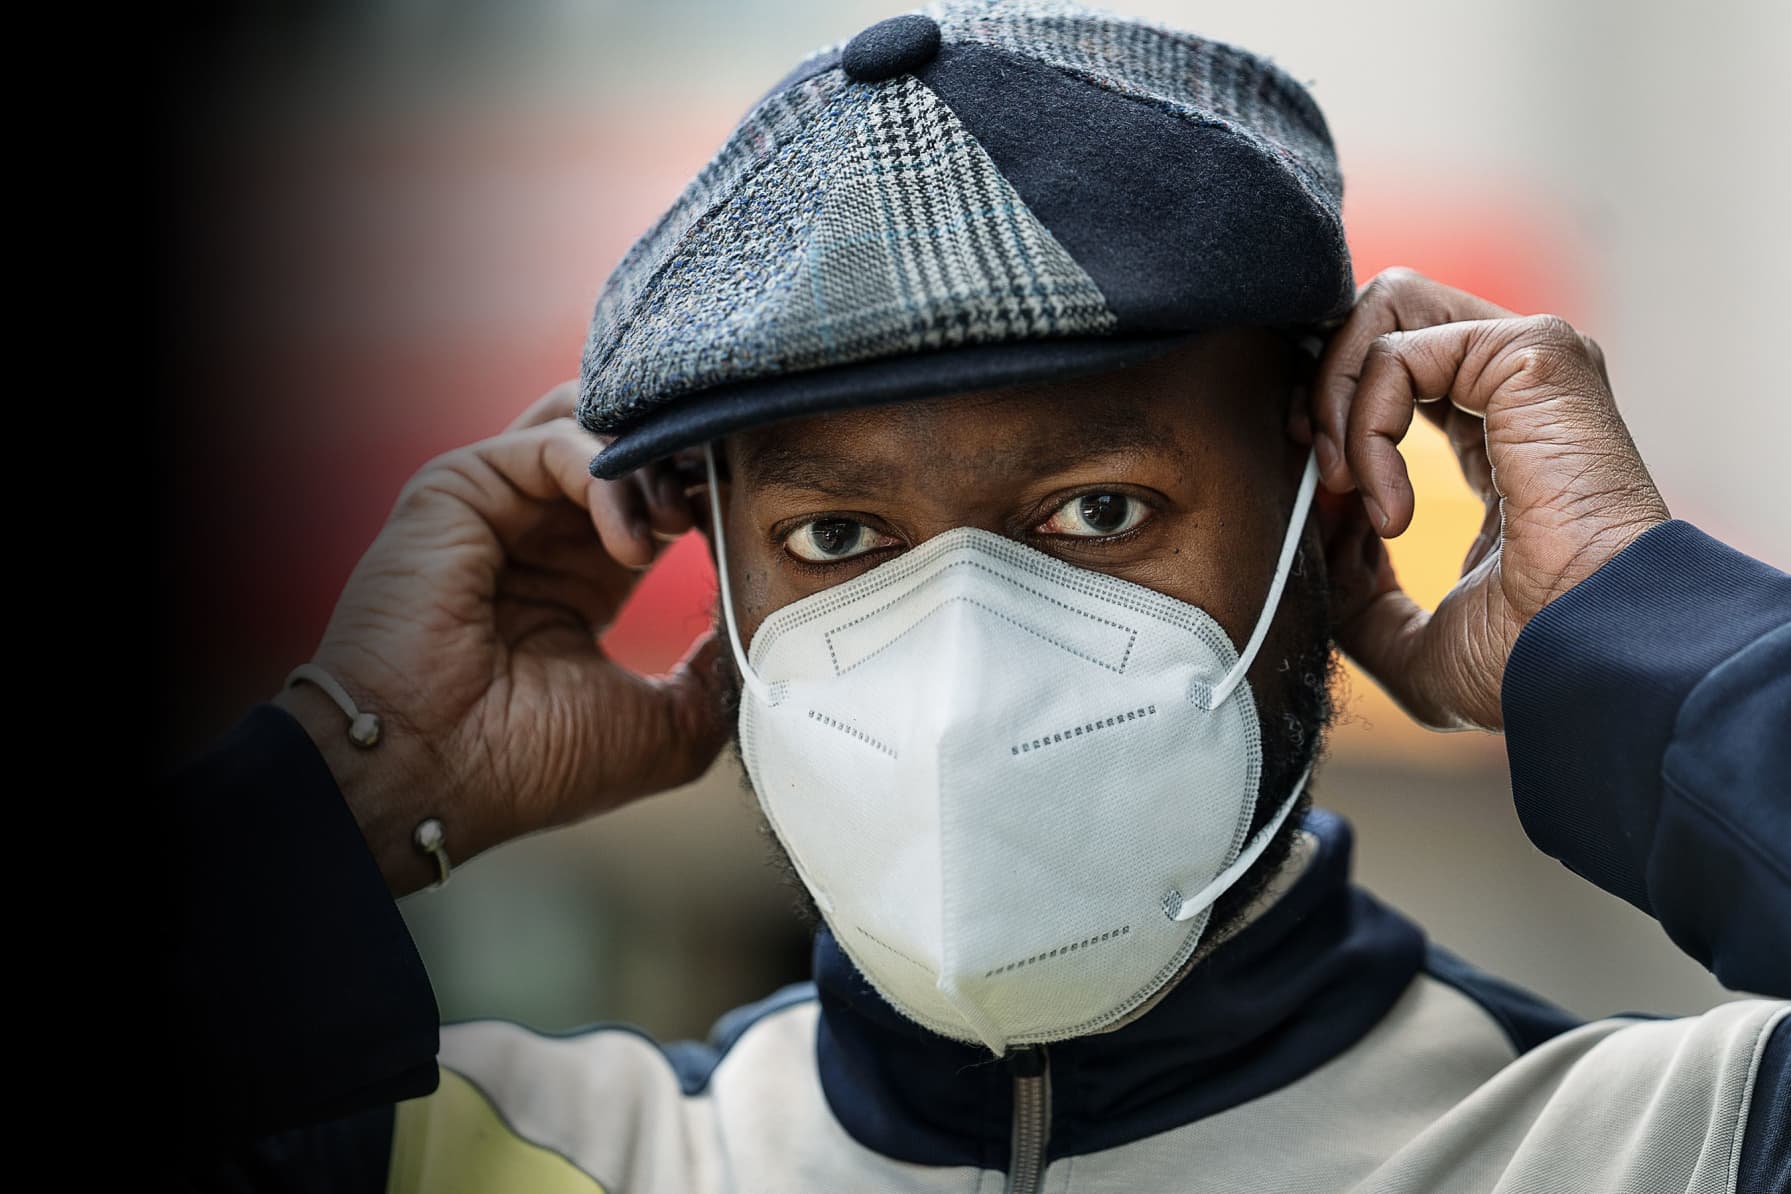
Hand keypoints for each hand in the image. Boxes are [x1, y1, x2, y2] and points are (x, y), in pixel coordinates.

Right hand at [274, 382, 728, 894]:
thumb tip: (760, 629)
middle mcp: (539, 533)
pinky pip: (556, 440)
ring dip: (655, 462)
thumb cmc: (536, 764)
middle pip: (630, 448)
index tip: (757, 524)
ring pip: (596, 428)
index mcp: (582, 579)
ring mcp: (498, 505)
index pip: (659, 498)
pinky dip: (610, 477)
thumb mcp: (666, 727)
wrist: (435, 775)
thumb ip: (715, 673)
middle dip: (690, 461)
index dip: (712, 497)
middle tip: (731, 498)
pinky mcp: (460, 485)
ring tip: (684, 521)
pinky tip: (634, 545)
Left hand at [1302, 267, 1669, 731]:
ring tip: (1344, 485)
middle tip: (1318, 475)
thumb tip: (1311, 544)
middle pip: (1384, 320)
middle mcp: (1519, 386)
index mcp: (1501, 437)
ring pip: (1385, 310)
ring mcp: (1529, 362)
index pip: (1394, 377)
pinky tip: (1391, 509)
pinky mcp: (1532, 352)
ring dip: (1334, 398)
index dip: (1332, 419)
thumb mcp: (1412, 640)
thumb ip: (1357, 592)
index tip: (1318, 494)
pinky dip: (1365, 427)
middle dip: (1321, 387)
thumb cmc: (1525, 660)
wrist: (1585, 659)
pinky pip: (1396, 354)